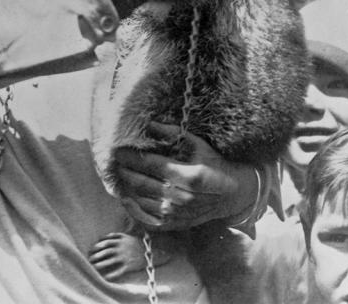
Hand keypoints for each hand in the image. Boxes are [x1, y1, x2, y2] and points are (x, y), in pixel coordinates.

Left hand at [88, 233, 146, 281]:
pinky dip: (112, 275)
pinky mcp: (129, 266)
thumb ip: (115, 236)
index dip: (97, 246)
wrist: (150, 252)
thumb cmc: (136, 243)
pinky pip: (119, 271)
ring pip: (110, 261)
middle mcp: (121, 248)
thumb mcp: (126, 236)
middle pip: (105, 252)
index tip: (91, 250)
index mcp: (120, 240)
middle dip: (96, 256)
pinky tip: (106, 277)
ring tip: (94, 267)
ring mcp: (124, 257)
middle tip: (90, 259)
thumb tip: (102, 237)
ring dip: (101, 265)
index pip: (105, 242)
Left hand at [112, 122, 258, 231]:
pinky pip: (150, 220)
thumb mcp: (199, 145)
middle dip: (125, 172)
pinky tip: (127, 199)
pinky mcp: (177, 224)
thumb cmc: (215, 165)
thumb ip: (173, 134)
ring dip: (128, 189)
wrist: (234, 195)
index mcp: (189, 176)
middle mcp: (183, 197)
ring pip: (144, 202)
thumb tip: (150, 124)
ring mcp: (179, 214)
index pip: (152, 165)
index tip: (118, 150)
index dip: (132, 157)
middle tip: (113, 162)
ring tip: (118, 177)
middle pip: (144, 183)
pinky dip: (136, 210)